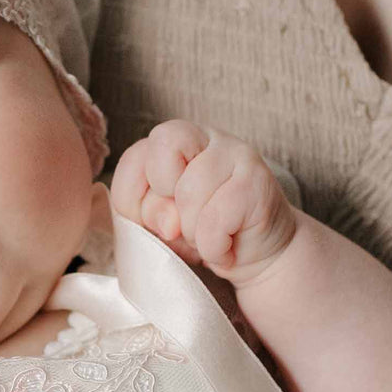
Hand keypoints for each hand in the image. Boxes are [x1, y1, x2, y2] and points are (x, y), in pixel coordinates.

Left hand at [109, 120, 297, 287]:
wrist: (259, 254)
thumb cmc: (203, 232)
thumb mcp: (161, 225)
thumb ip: (149, 214)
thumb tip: (168, 222)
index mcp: (176, 140)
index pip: (135, 156)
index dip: (132, 196)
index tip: (152, 219)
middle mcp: (207, 137)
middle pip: (163, 148)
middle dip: (160, 201)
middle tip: (181, 225)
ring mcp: (237, 153)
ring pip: (188, 192)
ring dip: (190, 232)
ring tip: (208, 238)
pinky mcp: (257, 180)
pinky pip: (215, 220)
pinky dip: (213, 247)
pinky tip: (226, 248)